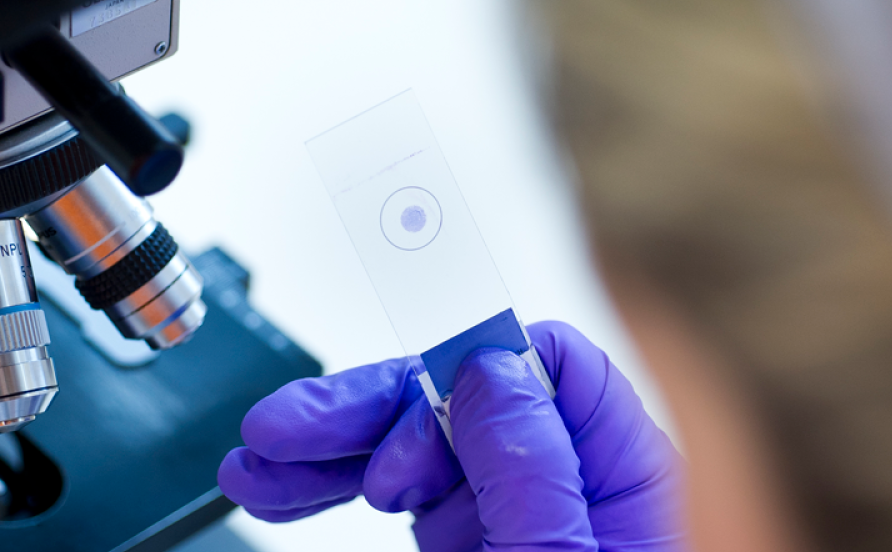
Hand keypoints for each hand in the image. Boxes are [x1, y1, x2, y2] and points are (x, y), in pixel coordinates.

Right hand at [218, 321, 685, 550]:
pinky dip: (346, 486)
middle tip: (291, 427)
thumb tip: (491, 372)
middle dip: (373, 410)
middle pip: (468, 404)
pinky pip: (411, 495)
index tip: (399, 388)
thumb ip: (531, 474)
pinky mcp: (479, 541)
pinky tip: (293, 484)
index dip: (473, 358)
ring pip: (425, 447)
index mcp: (624, 477)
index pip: (555, 370)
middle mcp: (572, 483)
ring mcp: (521, 512)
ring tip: (268, 459)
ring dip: (339, 448)